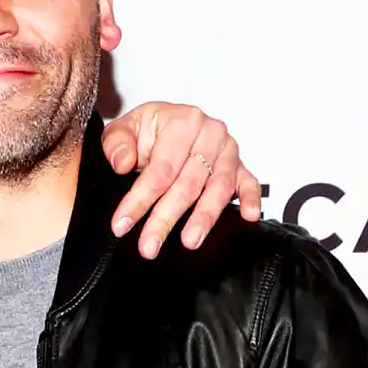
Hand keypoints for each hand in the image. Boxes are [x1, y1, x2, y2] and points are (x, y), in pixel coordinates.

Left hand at [101, 102, 261, 258]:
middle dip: (166, 218)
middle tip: (150, 245)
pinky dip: (251, 199)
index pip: (160, 169)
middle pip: (187, 184)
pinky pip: (250, 183)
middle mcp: (209, 135)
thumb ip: (117, 143)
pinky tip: (247, 216)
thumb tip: (122, 163)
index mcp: (182, 122)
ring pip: (217, 189)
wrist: (168, 122)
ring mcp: (227, 152)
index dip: (140, 199)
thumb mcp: (124, 128)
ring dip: (203, 218)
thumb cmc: (149, 128)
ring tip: (189, 241)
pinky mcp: (241, 166)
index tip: (123, 223)